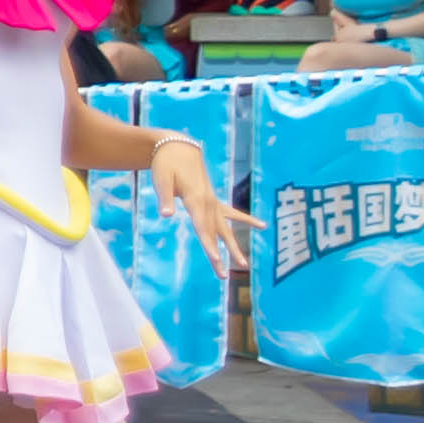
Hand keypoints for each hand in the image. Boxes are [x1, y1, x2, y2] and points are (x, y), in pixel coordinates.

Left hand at [152, 135, 247, 272]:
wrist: (178, 146)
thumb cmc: (166, 163)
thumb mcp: (161, 179)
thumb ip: (165, 199)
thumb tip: (167, 216)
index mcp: (195, 199)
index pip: (202, 227)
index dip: (209, 244)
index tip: (216, 259)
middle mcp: (208, 202)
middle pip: (214, 233)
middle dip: (220, 254)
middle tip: (224, 276)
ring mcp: (213, 201)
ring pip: (225, 228)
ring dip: (233, 246)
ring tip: (244, 264)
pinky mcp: (213, 198)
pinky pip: (232, 212)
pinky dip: (246, 219)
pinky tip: (262, 226)